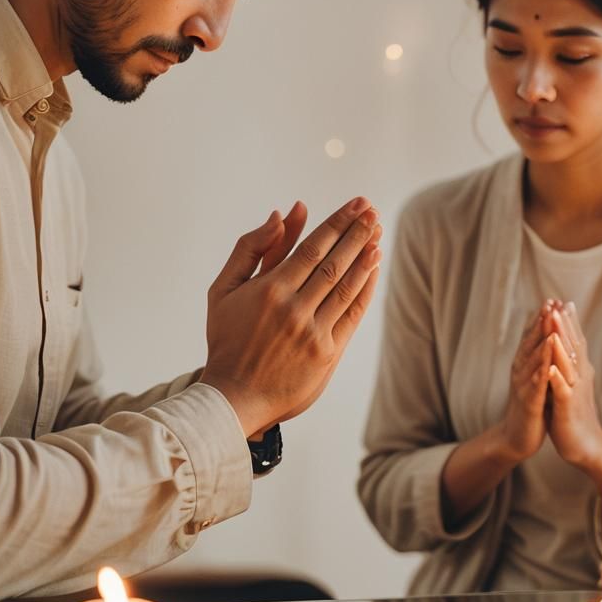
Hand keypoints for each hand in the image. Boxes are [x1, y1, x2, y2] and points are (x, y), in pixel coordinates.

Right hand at [200, 197, 381, 439]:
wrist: (233, 396)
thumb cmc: (226, 338)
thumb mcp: (222, 289)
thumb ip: (250, 249)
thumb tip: (279, 215)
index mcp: (269, 289)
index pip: (313, 247)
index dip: (338, 223)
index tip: (356, 204)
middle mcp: (294, 308)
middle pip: (334, 262)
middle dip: (357, 233)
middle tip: (373, 210)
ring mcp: (312, 332)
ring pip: (347, 286)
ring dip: (365, 257)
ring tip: (378, 233)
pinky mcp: (326, 354)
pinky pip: (352, 314)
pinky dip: (365, 289)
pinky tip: (373, 269)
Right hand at [496, 307, 554, 463]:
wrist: (517, 437)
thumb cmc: (531, 407)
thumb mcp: (536, 379)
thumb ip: (540, 360)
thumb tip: (549, 338)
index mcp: (525, 365)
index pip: (535, 337)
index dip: (543, 318)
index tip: (553, 299)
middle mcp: (521, 371)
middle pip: (532, 342)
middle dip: (542, 322)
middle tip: (550, 303)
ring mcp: (523, 386)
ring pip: (533, 360)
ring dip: (541, 341)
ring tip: (550, 325)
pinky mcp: (528, 403)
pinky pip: (535, 385)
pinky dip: (541, 372)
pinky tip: (547, 363)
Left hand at [544, 302, 601, 487]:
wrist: (586, 448)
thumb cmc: (575, 415)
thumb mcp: (572, 386)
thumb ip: (571, 366)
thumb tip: (567, 346)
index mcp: (579, 373)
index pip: (574, 343)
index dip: (568, 322)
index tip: (561, 301)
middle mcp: (580, 378)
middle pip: (573, 347)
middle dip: (564, 324)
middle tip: (558, 302)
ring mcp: (574, 392)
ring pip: (568, 364)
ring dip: (560, 342)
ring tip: (554, 323)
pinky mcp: (567, 408)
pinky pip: (563, 391)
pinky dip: (558, 378)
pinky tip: (551, 367)